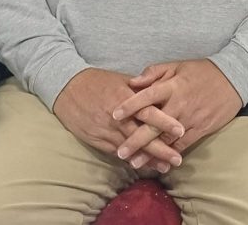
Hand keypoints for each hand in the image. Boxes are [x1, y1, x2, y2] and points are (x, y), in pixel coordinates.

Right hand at [52, 68, 183, 170]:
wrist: (66, 88)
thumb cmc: (96, 81)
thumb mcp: (120, 80)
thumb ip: (141, 88)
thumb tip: (161, 92)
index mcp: (126, 98)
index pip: (149, 112)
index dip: (165, 122)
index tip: (181, 130)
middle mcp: (117, 117)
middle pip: (142, 135)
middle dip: (161, 149)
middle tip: (177, 159)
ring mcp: (107, 130)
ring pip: (131, 148)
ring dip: (148, 159)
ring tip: (164, 167)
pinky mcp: (98, 140)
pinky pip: (117, 152)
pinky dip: (131, 159)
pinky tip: (142, 166)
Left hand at [113, 59, 242, 153]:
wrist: (232, 79)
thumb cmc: (201, 71)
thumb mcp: (176, 65)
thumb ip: (153, 73)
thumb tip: (131, 82)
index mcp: (172, 86)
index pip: (147, 96)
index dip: (130, 106)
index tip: (114, 115)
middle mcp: (179, 104)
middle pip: (154, 124)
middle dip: (136, 140)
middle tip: (120, 152)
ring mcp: (190, 119)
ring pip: (167, 139)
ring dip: (150, 152)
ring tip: (134, 163)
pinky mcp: (201, 129)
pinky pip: (183, 145)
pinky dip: (170, 155)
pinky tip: (159, 163)